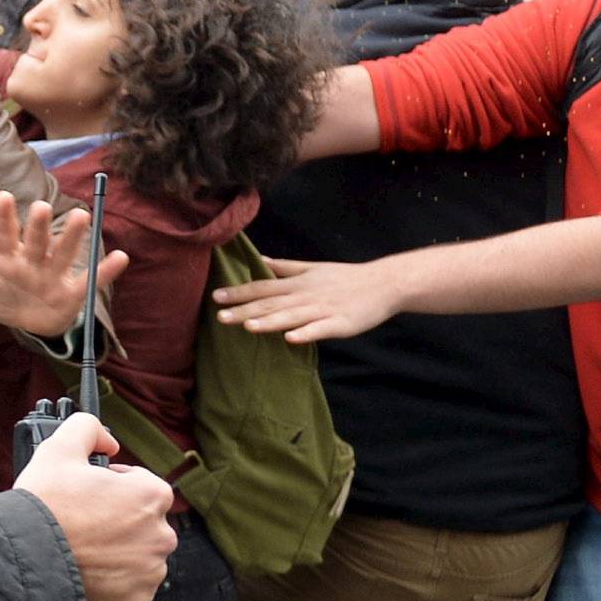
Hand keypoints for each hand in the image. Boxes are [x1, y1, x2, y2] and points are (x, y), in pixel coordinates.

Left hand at [0, 192, 127, 336]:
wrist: (27, 322)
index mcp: (6, 256)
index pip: (3, 235)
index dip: (3, 218)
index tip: (2, 196)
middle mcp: (32, 260)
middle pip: (35, 241)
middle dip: (37, 226)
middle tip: (39, 207)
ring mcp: (54, 275)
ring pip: (64, 254)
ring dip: (71, 238)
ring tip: (81, 218)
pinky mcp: (73, 293)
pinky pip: (92, 281)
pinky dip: (106, 271)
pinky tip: (120, 258)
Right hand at [14, 413, 175, 600]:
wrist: (25, 560)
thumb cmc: (45, 506)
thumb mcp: (59, 448)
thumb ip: (88, 428)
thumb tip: (107, 441)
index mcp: (152, 495)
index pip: (143, 484)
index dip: (115, 485)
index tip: (93, 493)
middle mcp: (161, 534)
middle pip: (143, 522)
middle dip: (119, 520)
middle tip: (84, 522)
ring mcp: (150, 570)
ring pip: (139, 555)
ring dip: (118, 551)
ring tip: (83, 548)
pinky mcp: (136, 600)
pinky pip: (130, 586)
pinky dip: (114, 580)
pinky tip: (88, 570)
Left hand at [213, 254, 402, 342]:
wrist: (384, 283)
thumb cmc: (345, 277)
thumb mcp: (312, 268)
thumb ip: (285, 268)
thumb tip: (261, 260)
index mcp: (298, 283)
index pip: (263, 288)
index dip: (239, 293)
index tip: (216, 297)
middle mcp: (306, 295)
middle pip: (271, 304)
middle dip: (245, 310)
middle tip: (219, 317)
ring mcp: (323, 310)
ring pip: (292, 317)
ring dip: (269, 322)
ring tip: (247, 327)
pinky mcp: (340, 324)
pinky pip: (320, 330)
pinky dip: (306, 333)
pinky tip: (290, 339)